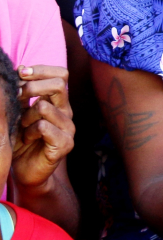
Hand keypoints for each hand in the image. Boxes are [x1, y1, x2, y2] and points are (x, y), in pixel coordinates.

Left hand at [12, 66, 74, 189]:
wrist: (26, 170)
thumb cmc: (22, 140)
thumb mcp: (20, 111)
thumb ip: (23, 93)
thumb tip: (20, 69)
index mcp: (58, 102)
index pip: (61, 74)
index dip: (41, 70)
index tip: (20, 73)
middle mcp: (67, 112)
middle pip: (58, 85)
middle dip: (31, 88)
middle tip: (17, 98)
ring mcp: (68, 128)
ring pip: (44, 107)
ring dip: (26, 116)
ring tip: (22, 127)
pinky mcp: (65, 144)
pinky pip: (44, 126)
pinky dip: (29, 131)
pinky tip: (26, 139)